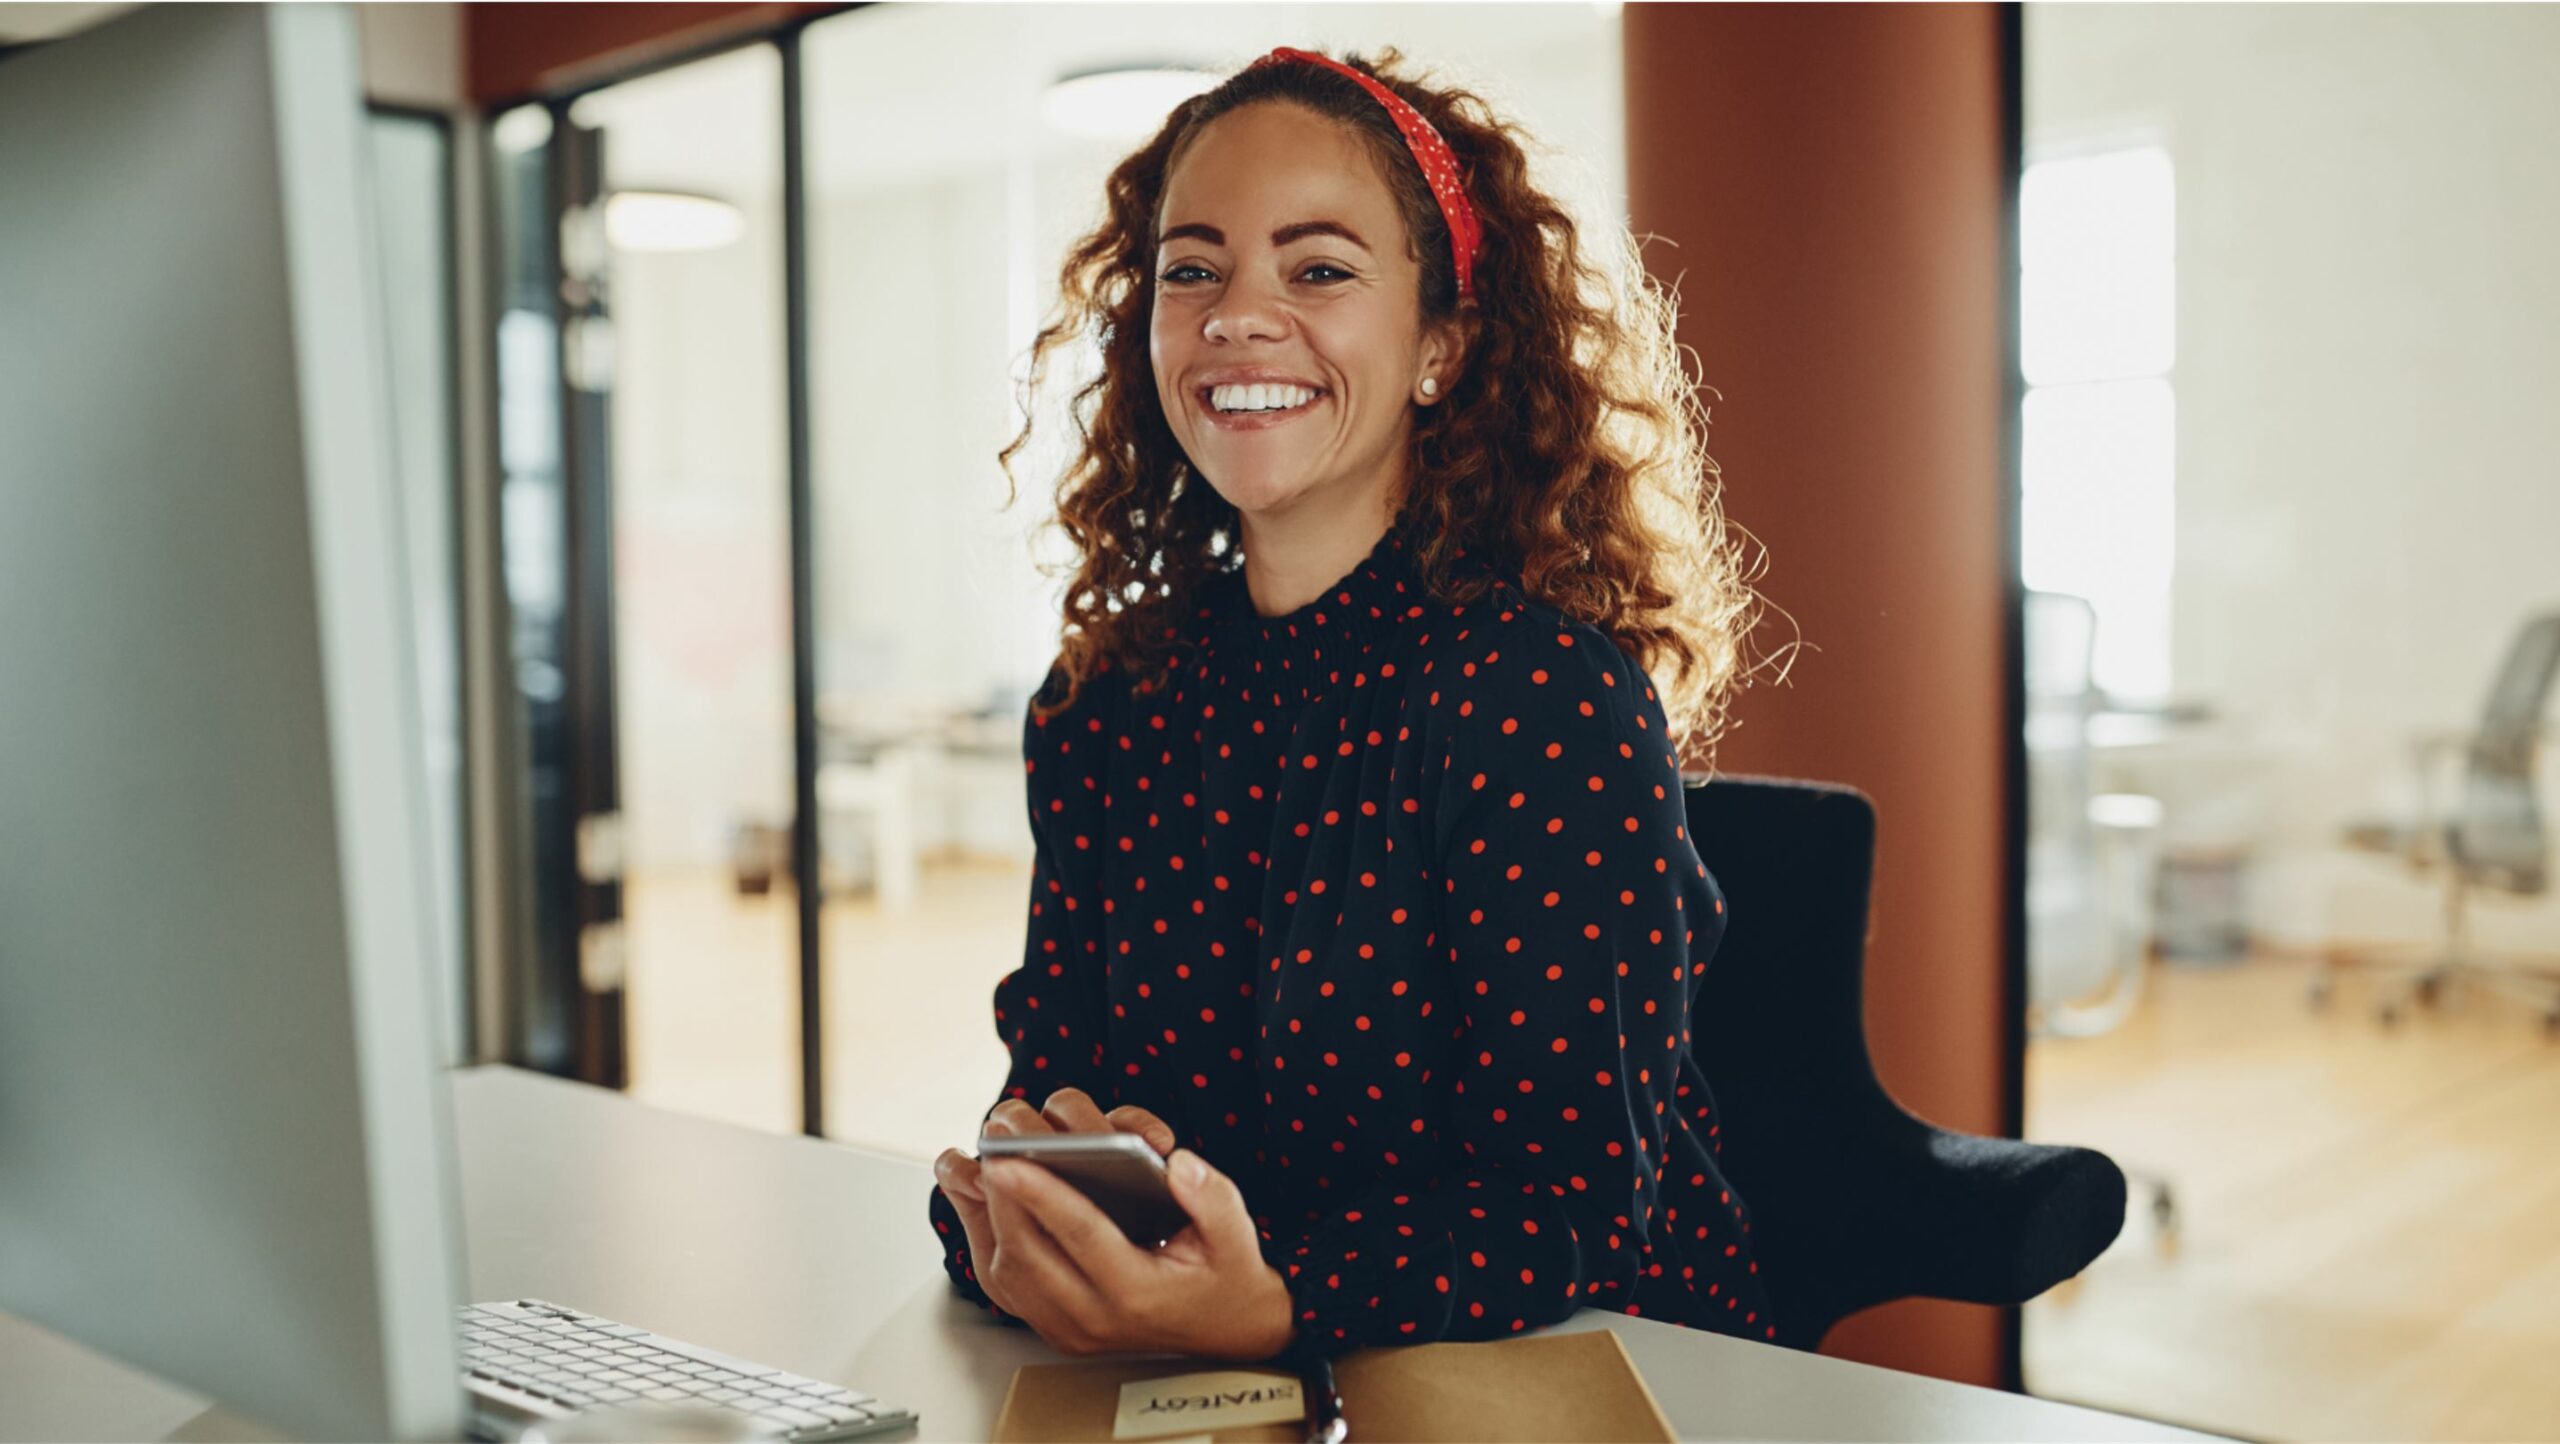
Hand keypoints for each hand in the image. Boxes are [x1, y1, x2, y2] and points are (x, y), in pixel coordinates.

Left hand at [977, 1142, 1293, 1359]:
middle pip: (1030, 1254)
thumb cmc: (1225, 1274)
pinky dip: (986, 1240)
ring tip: (979, 1163)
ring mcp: (1071, 1329)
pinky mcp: (1055, 1328)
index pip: (1083, 1236)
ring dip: (987, 1216)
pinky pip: (1005, 1287)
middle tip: (991, 1144)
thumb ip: (1212, 1196)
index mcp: (1139, 1291)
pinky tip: (979, 1200)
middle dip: (1002, 1196)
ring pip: (1007, 1274)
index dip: (1043, 1195)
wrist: (1228, 1331)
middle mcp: (1098, 1318)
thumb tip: (1176, 1162)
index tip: (1009, 1160)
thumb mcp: (1236, 1232)